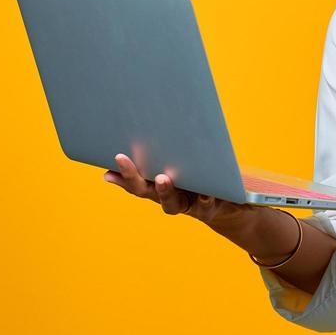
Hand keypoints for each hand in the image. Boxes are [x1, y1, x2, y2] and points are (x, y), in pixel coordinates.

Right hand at [103, 153, 240, 225]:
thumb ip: (165, 153)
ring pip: (172, 202)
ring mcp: (187, 204)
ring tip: (162, 178)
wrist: (230, 202)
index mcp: (158, 185)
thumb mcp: (185, 162)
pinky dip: (205, 198)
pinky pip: (205, 204)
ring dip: (164, 191)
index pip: (135, 181)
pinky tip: (205, 192)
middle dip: (132, 176)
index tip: (105, 167)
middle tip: (121, 158)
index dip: (120, 176)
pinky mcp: (209, 207)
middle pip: (146, 190)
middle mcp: (168, 197)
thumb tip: (142, 128)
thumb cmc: (202, 176)